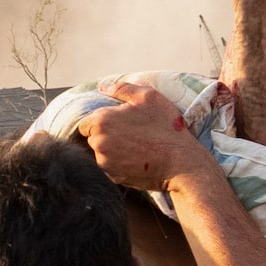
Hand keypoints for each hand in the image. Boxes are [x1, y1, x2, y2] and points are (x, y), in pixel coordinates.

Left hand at [75, 81, 216, 191]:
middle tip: (130, 135)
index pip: (84, 123)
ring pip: (100, 155)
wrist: (181, 163)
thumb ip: (122, 88)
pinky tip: (136, 160)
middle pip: (92, 139)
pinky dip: (119, 165)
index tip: (116, 123)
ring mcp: (105, 163)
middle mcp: (98, 143)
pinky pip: (110, 169)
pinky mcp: (114, 178)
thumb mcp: (148, 97)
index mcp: (101, 121)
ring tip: (135, 148)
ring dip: (111, 151)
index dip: (99, 122)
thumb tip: (103, 87)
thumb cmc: (166, 127)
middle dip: (105, 136)